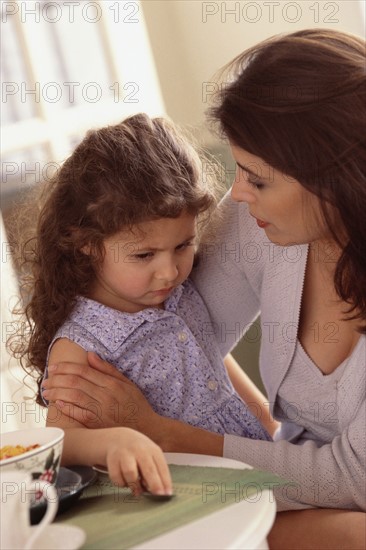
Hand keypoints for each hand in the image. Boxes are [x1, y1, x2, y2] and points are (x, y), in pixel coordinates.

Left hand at [42, 352, 157, 434]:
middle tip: (46, 378)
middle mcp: (105, 395)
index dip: (66, 367)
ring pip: (74, 396)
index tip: (54, 367)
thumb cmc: (136, 404)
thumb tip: (90, 355)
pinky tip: (57, 402)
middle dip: (57, 378)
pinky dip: (67, 407)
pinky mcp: (97, 424)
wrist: (146, 428)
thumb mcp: (126, 383)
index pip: (84, 371)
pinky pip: (78, 413)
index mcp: (112, 383)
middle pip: (76, 382)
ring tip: (46, 390)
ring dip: (57, 391)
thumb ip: (108, 369)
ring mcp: (101, 410)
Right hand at [104, 428, 171, 495]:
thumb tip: (159, 491)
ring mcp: (125, 454)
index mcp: (152, 450)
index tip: (167, 494)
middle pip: (148, 469)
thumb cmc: (138, 451)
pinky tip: (125, 482)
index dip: (165, 481)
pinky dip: (122, 483)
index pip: (161, 467)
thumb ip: (155, 470)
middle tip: (157, 495)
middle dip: (154, 484)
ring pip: (131, 473)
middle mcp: (139, 450)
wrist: (118, 438)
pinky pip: (117, 477)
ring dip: (135, 486)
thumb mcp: (150, 455)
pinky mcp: (112, 459)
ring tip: (137, 491)